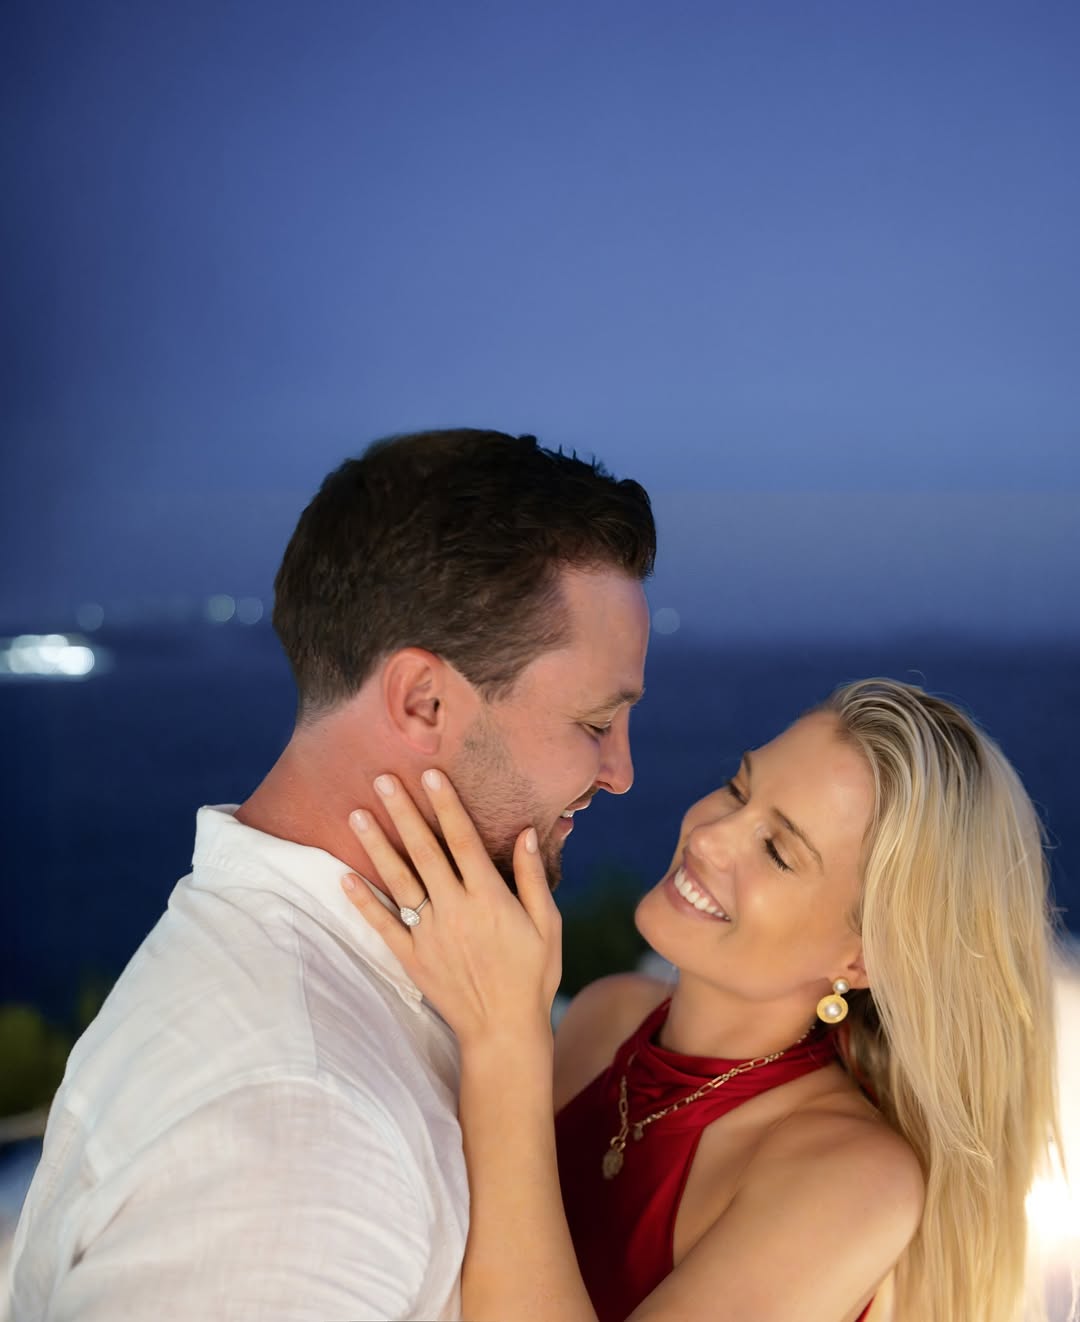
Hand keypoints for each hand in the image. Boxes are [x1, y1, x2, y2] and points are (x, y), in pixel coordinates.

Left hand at [340, 770, 561, 1049]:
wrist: (504, 1031)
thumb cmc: (533, 975)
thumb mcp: (547, 924)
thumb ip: (533, 877)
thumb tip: (526, 831)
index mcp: (489, 898)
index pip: (463, 840)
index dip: (447, 805)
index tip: (432, 774)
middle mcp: (455, 910)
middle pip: (424, 851)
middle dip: (403, 812)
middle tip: (382, 779)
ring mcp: (429, 934)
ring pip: (398, 881)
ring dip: (376, 845)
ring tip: (356, 813)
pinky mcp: (412, 958)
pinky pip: (383, 925)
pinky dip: (363, 901)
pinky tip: (344, 877)